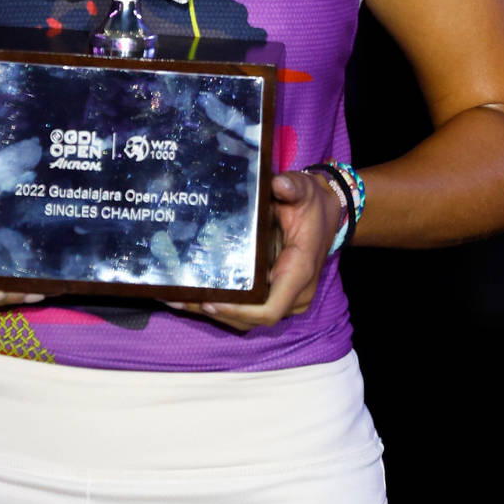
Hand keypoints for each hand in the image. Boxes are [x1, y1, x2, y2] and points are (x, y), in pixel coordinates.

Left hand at [170, 170, 343, 332]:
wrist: (328, 214)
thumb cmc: (312, 205)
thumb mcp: (304, 191)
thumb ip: (293, 187)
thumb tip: (279, 184)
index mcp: (298, 272)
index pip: (269, 308)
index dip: (240, 311)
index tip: (211, 303)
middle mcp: (294, 294)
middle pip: (251, 318)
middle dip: (215, 312)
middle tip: (176, 299)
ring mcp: (284, 298)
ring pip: (247, 319)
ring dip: (212, 312)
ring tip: (175, 299)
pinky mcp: (275, 294)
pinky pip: (248, 309)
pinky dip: (221, 305)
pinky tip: (191, 295)